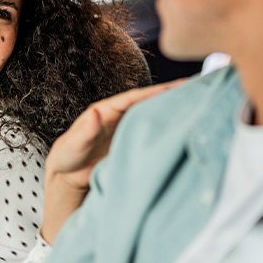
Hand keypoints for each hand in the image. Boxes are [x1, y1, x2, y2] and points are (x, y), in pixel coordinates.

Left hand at [41, 81, 182, 242]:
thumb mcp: (73, 144)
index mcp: (106, 110)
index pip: (133, 98)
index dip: (153, 92)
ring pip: (152, 116)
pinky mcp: (131, 142)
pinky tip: (182, 128)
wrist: (68, 176)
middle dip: (169, 94)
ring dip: (171, 109)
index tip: (173, 86)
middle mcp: (119, 116)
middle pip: (147, 102)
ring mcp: (126, 129)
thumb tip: (96, 113)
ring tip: (195, 103)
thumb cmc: (67, 156)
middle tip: (194, 88)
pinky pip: (150, 132)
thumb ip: (85, 131)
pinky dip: (165, 128)